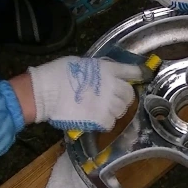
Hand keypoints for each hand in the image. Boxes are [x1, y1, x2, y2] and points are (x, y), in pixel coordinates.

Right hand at [24, 56, 142, 131]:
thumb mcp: (82, 63)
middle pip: (129, 95)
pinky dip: (105, 123)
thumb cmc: (58, 73)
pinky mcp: (101, 119)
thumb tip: (102, 76)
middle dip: (124, 97)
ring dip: (114, 111)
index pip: (133, 71)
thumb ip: (98, 70)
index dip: (139, 75)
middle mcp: (112, 86)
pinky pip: (110, 123)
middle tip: (114, 99)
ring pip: (121, 110)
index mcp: (108, 69)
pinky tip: (96, 120)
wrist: (45, 92)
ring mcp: (108, 104)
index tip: (142, 77)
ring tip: (103, 110)